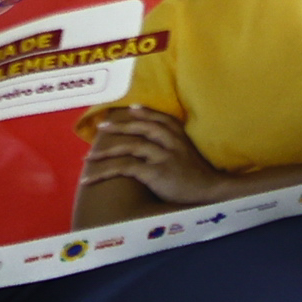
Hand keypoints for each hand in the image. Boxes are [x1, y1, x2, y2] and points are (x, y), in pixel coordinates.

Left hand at [77, 104, 236, 208]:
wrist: (211, 191)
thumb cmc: (197, 175)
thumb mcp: (188, 153)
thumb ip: (173, 142)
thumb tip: (150, 139)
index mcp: (179, 134)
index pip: (158, 117)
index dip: (143, 112)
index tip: (128, 109)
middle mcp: (170, 141)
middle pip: (140, 127)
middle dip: (118, 127)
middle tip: (101, 129)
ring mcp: (163, 155)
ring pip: (130, 146)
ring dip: (107, 152)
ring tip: (90, 157)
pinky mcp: (156, 171)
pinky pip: (126, 167)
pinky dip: (107, 170)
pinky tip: (96, 175)